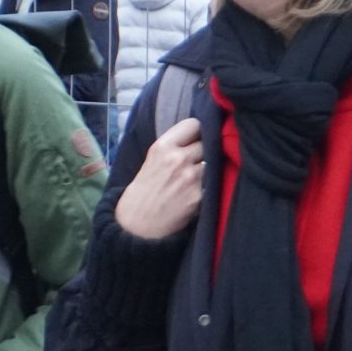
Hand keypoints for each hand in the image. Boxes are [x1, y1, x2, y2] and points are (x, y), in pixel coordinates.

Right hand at [113, 117, 203, 239]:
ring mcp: (191, 177)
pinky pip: (213, 183)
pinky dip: (209, 186)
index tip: (196, 139)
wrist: (138, 226)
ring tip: (197, 178)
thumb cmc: (144, 191)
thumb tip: (197, 135)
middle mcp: (178, 158)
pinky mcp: (200, 195)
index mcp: (162, 147)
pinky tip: (198, 191)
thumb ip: (173, 147)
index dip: (197, 132)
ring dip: (209, 168)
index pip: (194, 124)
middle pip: (207, 142)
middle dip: (205, 150)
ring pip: (213, 162)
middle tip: (198, 160)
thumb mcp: (152, 161)